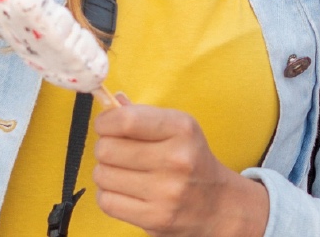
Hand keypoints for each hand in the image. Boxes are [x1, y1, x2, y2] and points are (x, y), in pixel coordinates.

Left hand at [90, 98, 268, 236]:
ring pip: (102, 175)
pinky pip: (106, 201)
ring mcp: (166, 192)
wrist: (217, 205)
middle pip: (107, 149)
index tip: (105, 126)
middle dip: (105, 148)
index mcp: (181, 129)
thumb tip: (109, 101)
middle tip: (118, 153)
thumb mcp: (177, 129)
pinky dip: (109, 195)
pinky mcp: (155, 218)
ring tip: (124, 174)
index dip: (105, 122)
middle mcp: (176, 159)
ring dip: (106, 173)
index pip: (125, 121)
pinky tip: (126, 192)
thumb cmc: (190, 161)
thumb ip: (141, 115)